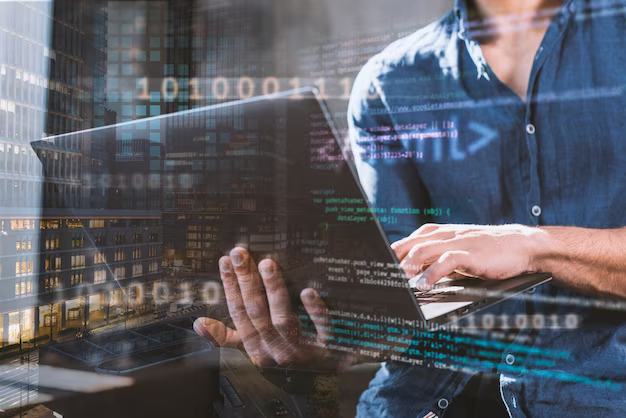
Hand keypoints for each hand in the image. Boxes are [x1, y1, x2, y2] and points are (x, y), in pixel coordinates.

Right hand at [193, 247, 349, 370]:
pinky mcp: (329, 348)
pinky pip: (322, 330)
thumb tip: (199, 324)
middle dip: (246, 282)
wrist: (331, 371)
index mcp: (257, 348)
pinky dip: (315, 312)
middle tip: (240, 253)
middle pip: (257, 313)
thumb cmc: (289, 356)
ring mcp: (302, 351)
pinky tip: (308, 292)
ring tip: (267, 264)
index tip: (225, 261)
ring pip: (283, 320)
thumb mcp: (256, 348)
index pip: (239, 314)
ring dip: (274, 291)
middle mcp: (277, 351)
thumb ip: (228, 337)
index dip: (230, 287)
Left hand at [391, 224, 548, 289]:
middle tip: (379, 277)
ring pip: (423, 250)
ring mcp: (457, 242)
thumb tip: (412, 276)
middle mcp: (444, 235)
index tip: (375, 269)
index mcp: (438, 233)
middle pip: (409, 244)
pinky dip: (432, 273)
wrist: (522, 245)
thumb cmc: (488, 252)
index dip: (389, 255)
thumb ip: (435, 261)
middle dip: (392, 261)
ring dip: (407, 267)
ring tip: (397, 281)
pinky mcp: (471, 253)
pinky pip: (446, 261)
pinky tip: (424, 285)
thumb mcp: (456, 254)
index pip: (406, 242)